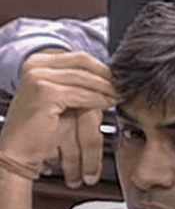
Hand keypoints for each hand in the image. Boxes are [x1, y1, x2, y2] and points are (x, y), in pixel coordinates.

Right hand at [0, 51, 117, 186]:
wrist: (18, 152)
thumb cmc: (40, 126)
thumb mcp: (61, 96)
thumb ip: (78, 81)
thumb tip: (109, 74)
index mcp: (37, 62)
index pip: (78, 57)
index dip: (101, 67)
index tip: (117, 76)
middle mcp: (35, 66)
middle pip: (83, 63)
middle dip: (106, 74)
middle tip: (122, 84)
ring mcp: (38, 77)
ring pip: (85, 79)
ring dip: (106, 88)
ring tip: (118, 95)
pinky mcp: (46, 92)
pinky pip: (82, 94)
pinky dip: (99, 99)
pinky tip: (108, 104)